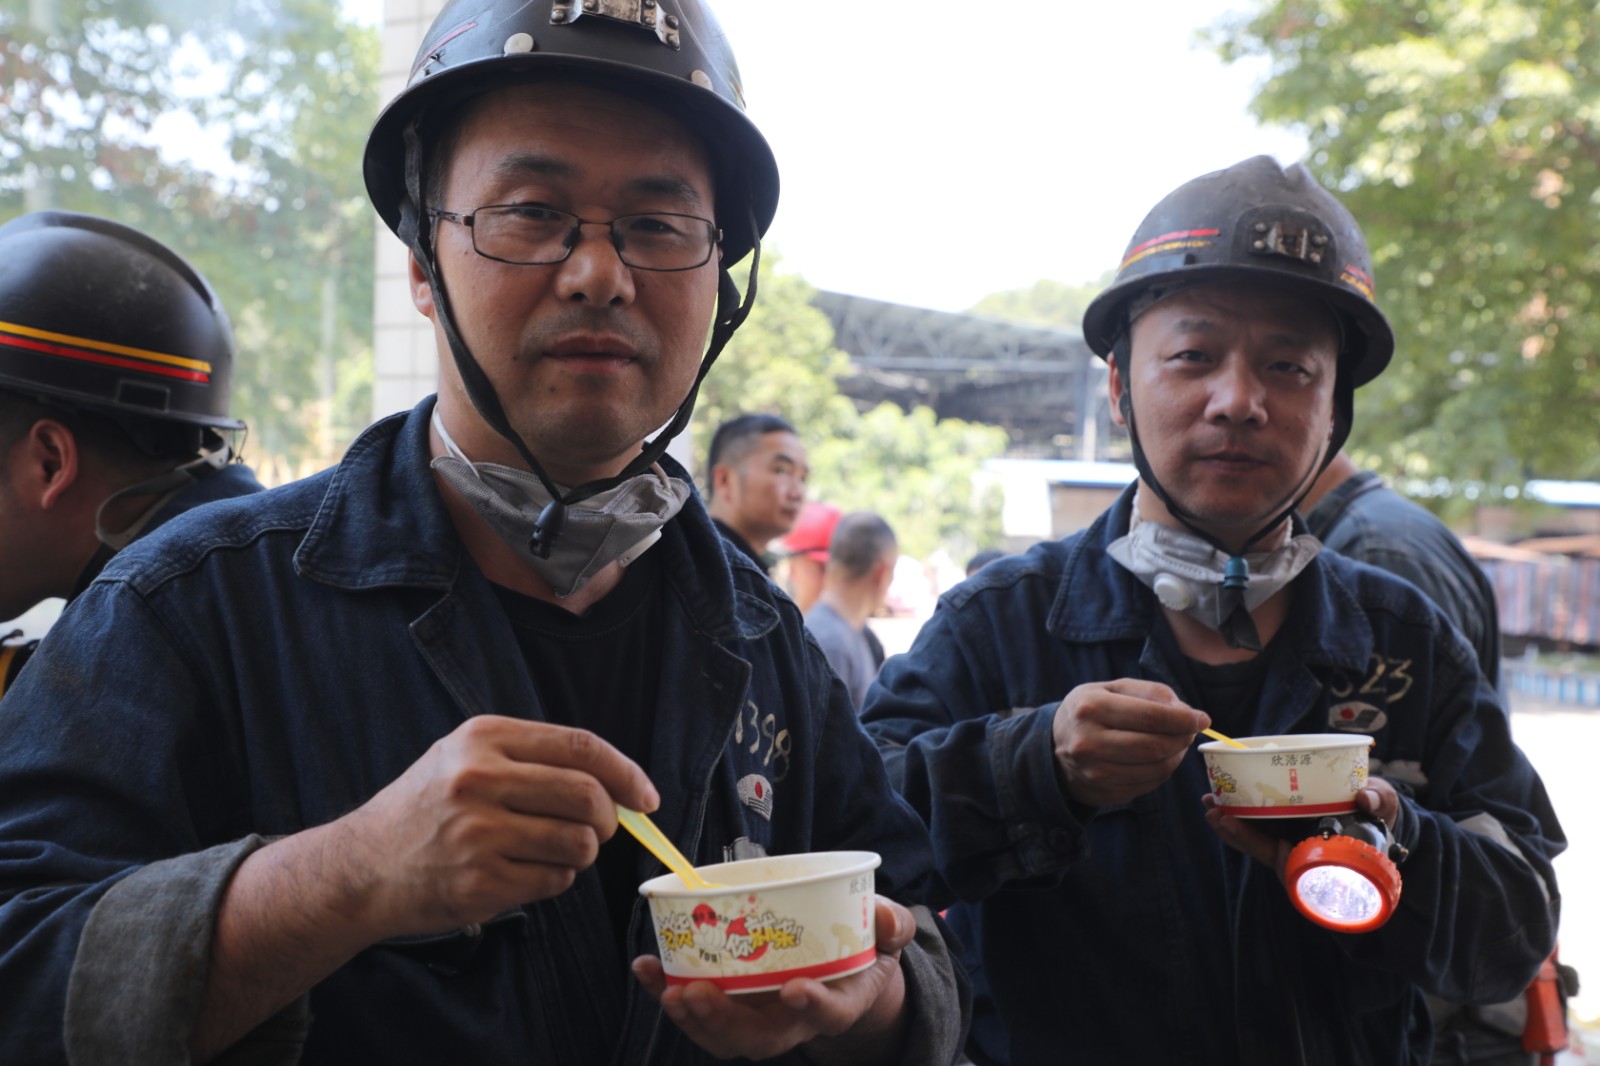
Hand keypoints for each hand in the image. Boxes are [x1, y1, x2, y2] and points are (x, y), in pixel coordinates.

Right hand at [334, 714, 658, 938]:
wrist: (362, 866)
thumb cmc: (428, 808)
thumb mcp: (467, 756)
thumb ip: (535, 759)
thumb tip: (622, 784)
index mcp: (483, 738)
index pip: (580, 747)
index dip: (626, 772)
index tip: (647, 796)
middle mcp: (479, 780)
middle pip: (588, 796)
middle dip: (609, 818)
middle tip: (600, 829)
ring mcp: (477, 833)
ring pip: (578, 843)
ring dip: (581, 852)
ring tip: (549, 849)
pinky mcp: (479, 881)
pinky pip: (555, 881)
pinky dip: (555, 879)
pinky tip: (523, 871)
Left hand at [632, 896, 913, 1061]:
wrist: (846, 968)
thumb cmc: (865, 946)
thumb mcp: (887, 933)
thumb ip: (892, 924)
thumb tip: (888, 918)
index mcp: (839, 1001)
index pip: (829, 1015)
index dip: (813, 1008)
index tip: (795, 990)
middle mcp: (794, 1019)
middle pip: (760, 1038)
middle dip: (726, 1022)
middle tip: (697, 995)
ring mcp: (759, 1014)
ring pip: (724, 1034)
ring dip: (692, 1017)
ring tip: (667, 990)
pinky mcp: (732, 1001)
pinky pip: (697, 1006)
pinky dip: (665, 989)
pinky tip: (644, 967)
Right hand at [1052, 679, 1208, 807]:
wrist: (1054, 747)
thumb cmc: (1091, 711)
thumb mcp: (1112, 689)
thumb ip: (1150, 693)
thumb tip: (1187, 713)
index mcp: (1091, 708)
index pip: (1150, 717)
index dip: (1183, 719)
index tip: (1202, 718)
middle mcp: (1089, 742)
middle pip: (1155, 747)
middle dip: (1182, 738)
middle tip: (1190, 731)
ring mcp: (1095, 772)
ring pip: (1156, 769)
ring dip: (1176, 756)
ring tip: (1176, 743)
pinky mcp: (1105, 792)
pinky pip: (1149, 785)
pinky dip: (1163, 771)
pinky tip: (1160, 758)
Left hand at [1203, 777, 1402, 876]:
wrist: (1373, 808)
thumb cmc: (1377, 813)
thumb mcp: (1383, 806)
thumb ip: (1379, 802)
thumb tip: (1367, 798)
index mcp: (1321, 854)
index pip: (1292, 861)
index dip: (1272, 853)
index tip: (1254, 837)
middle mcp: (1299, 850)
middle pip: (1263, 850)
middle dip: (1238, 834)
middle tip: (1217, 815)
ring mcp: (1287, 838)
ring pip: (1252, 838)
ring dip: (1229, 822)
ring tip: (1210, 803)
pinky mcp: (1278, 823)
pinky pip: (1252, 823)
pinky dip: (1234, 813)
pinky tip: (1216, 798)